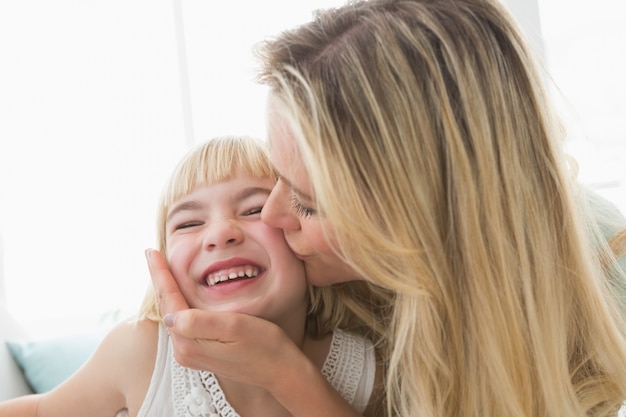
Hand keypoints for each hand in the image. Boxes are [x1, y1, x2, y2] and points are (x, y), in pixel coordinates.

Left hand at [145, 249, 363, 415]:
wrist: (281, 371)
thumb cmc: (264, 346)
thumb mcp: (235, 328)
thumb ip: (202, 322)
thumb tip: (173, 316)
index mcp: (190, 343)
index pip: (169, 301)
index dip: (161, 274)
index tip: (152, 252)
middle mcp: (186, 351)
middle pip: (168, 307)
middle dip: (160, 280)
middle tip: (152, 255)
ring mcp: (193, 354)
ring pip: (175, 315)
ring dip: (169, 291)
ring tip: (163, 269)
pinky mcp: (203, 353)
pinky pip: (184, 323)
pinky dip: (180, 303)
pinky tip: (181, 293)